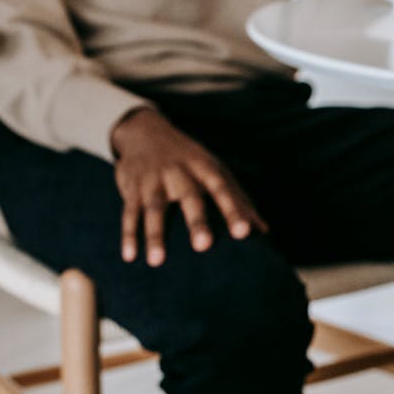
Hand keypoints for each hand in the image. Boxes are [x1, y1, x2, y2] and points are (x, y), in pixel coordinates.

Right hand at [110, 108, 267, 266]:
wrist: (146, 132)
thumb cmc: (191, 160)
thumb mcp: (216, 172)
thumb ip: (239, 200)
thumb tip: (264, 232)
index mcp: (206, 168)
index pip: (223, 189)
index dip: (234, 210)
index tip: (245, 232)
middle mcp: (180, 172)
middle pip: (190, 197)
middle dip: (197, 221)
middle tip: (204, 246)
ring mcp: (154, 179)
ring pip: (155, 208)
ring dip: (155, 234)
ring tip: (157, 262)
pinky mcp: (132, 188)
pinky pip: (129, 212)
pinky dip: (128, 234)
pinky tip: (130, 256)